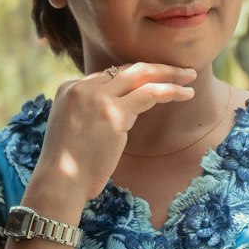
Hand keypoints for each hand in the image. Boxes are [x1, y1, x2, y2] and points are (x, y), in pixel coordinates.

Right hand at [31, 63, 195, 202]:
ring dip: (169, 74)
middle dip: (158, 67)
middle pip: (127, 68)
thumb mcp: (72, 128)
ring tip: (190, 77)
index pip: (109, 74)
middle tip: (182, 71)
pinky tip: (186, 94)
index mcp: (68, 88)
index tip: (156, 79)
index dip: (136, 77)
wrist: (58, 182)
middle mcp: (82, 87)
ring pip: (141, 75)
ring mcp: (97, 98)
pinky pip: (150, 94)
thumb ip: (89, 112)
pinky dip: (170, 91)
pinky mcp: (114, 113)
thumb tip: (116, 113)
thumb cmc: (69, 166)